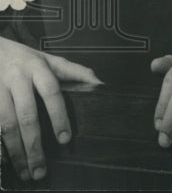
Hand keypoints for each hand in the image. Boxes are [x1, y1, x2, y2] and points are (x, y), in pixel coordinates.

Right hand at [0, 36, 101, 180]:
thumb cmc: (26, 59)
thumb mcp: (50, 59)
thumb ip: (74, 71)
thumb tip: (101, 83)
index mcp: (38, 68)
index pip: (52, 93)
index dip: (59, 116)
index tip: (65, 140)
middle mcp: (17, 80)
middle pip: (26, 116)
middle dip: (34, 145)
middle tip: (41, 170)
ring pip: (6, 126)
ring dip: (15, 152)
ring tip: (25, 172)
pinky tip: (6, 162)